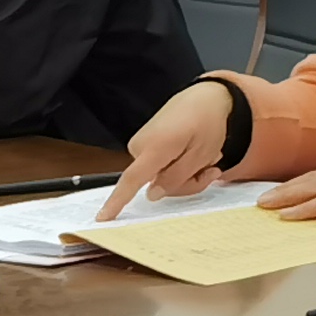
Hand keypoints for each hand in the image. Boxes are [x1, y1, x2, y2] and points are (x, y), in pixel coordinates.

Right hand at [102, 85, 233, 216]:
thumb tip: (152, 195)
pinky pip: (160, 167)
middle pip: (157, 185)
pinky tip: (197, 153)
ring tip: (208, 157)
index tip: (102, 218)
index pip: (132, 180)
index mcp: (155, 148)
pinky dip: (180, 165)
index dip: (117, 201)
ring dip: (187, 174)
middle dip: (187, 183)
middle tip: (212, 169)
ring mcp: (141, 145)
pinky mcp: (145, 145)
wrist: (205, 97)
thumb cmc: (208, 123)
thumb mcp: (202, 154)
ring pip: (161, 178)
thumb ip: (177, 177)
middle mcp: (141, 146)